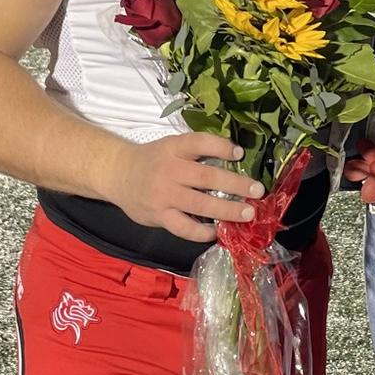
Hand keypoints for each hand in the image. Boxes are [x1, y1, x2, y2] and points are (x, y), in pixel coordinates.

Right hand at [103, 131, 265, 244]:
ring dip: (228, 210)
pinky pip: (185, 228)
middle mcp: (170, 170)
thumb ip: (196, 153)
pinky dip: (203, 232)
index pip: (199, 143)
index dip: (221, 147)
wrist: (117, 174)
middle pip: (207, 177)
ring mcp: (164, 195)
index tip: (240, 154)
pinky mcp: (159, 216)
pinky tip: (217, 231)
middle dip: (236, 185)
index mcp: (174, 148)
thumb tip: (235, 160)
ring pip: (201, 205)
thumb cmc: (153, 160)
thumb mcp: (171, 146)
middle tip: (257, 190)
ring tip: (248, 213)